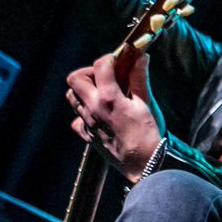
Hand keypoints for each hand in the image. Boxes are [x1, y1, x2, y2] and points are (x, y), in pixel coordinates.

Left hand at [65, 54, 163, 182]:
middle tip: (106, 76)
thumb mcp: (147, 103)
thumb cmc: (149, 135)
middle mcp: (93, 109)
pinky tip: (99, 114)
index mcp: (109, 98)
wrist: (145, 165)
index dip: (110, 58)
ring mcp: (88, 123)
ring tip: (102, 92)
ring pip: (72, 98)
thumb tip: (140, 57)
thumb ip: (140, 78)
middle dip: (89, 72)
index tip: (119, 59)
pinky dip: (83, 113)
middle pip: (75, 79)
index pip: (100, 65)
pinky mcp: (88, 136)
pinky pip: (77, 120)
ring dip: (83, 90)